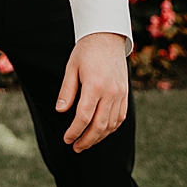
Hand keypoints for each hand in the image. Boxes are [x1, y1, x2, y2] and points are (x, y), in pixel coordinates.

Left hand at [57, 32, 129, 151]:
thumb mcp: (71, 68)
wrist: (108, 38)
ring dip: (99, 137)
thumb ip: (67, 90)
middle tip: (76, 148)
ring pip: (112, 124)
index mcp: (95, 86)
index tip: (66, 139)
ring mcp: (121, 95)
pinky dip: (110, 128)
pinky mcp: (126, 95)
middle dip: (87, 140)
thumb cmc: (85, 51)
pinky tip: (101, 132)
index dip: (75, 131)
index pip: (84, 117)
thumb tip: (60, 111)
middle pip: (100, 125)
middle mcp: (111, 93)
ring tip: (86, 143)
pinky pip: (120, 117)